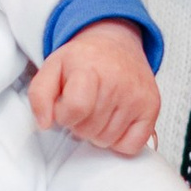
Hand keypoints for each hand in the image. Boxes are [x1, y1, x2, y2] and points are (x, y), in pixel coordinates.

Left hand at [30, 19, 159, 155]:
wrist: (116, 44)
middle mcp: (118, 81)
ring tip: (99, 109)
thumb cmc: (84, 59)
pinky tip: (114, 120)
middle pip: (89, 129)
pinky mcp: (152, 108)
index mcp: (89, 68)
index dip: (63, 115)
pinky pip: (131, 146)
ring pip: (107, 140)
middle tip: (84, 105)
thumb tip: (44, 123)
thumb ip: (39, 95)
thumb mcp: (52, 67)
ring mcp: (137, 96)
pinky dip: (120, 141)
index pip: (75, 109)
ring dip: (98, 131)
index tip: (65, 106)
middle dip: (79, 124)